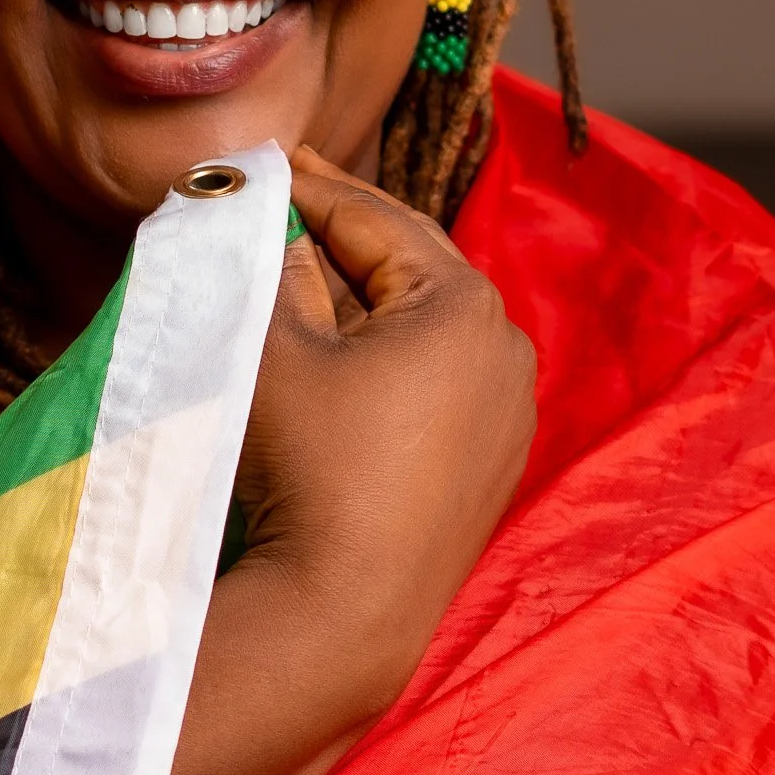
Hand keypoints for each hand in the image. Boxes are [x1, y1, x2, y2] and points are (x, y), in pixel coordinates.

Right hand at [128, 148, 535, 774]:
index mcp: (464, 305)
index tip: (268, 161)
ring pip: (424, 322)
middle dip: (346, 230)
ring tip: (303, 257)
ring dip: (365, 290)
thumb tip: (276, 223)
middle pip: (411, 264)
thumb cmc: (310, 466)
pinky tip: (343, 342)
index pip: (375, 220)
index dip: (312, 187)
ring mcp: (507, 411)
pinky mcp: (491, 463)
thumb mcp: (275, 350)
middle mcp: (505, 349)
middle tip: (290, 189)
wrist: (347, 612)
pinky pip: (437, 377)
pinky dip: (389, 349)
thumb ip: (273, 269)